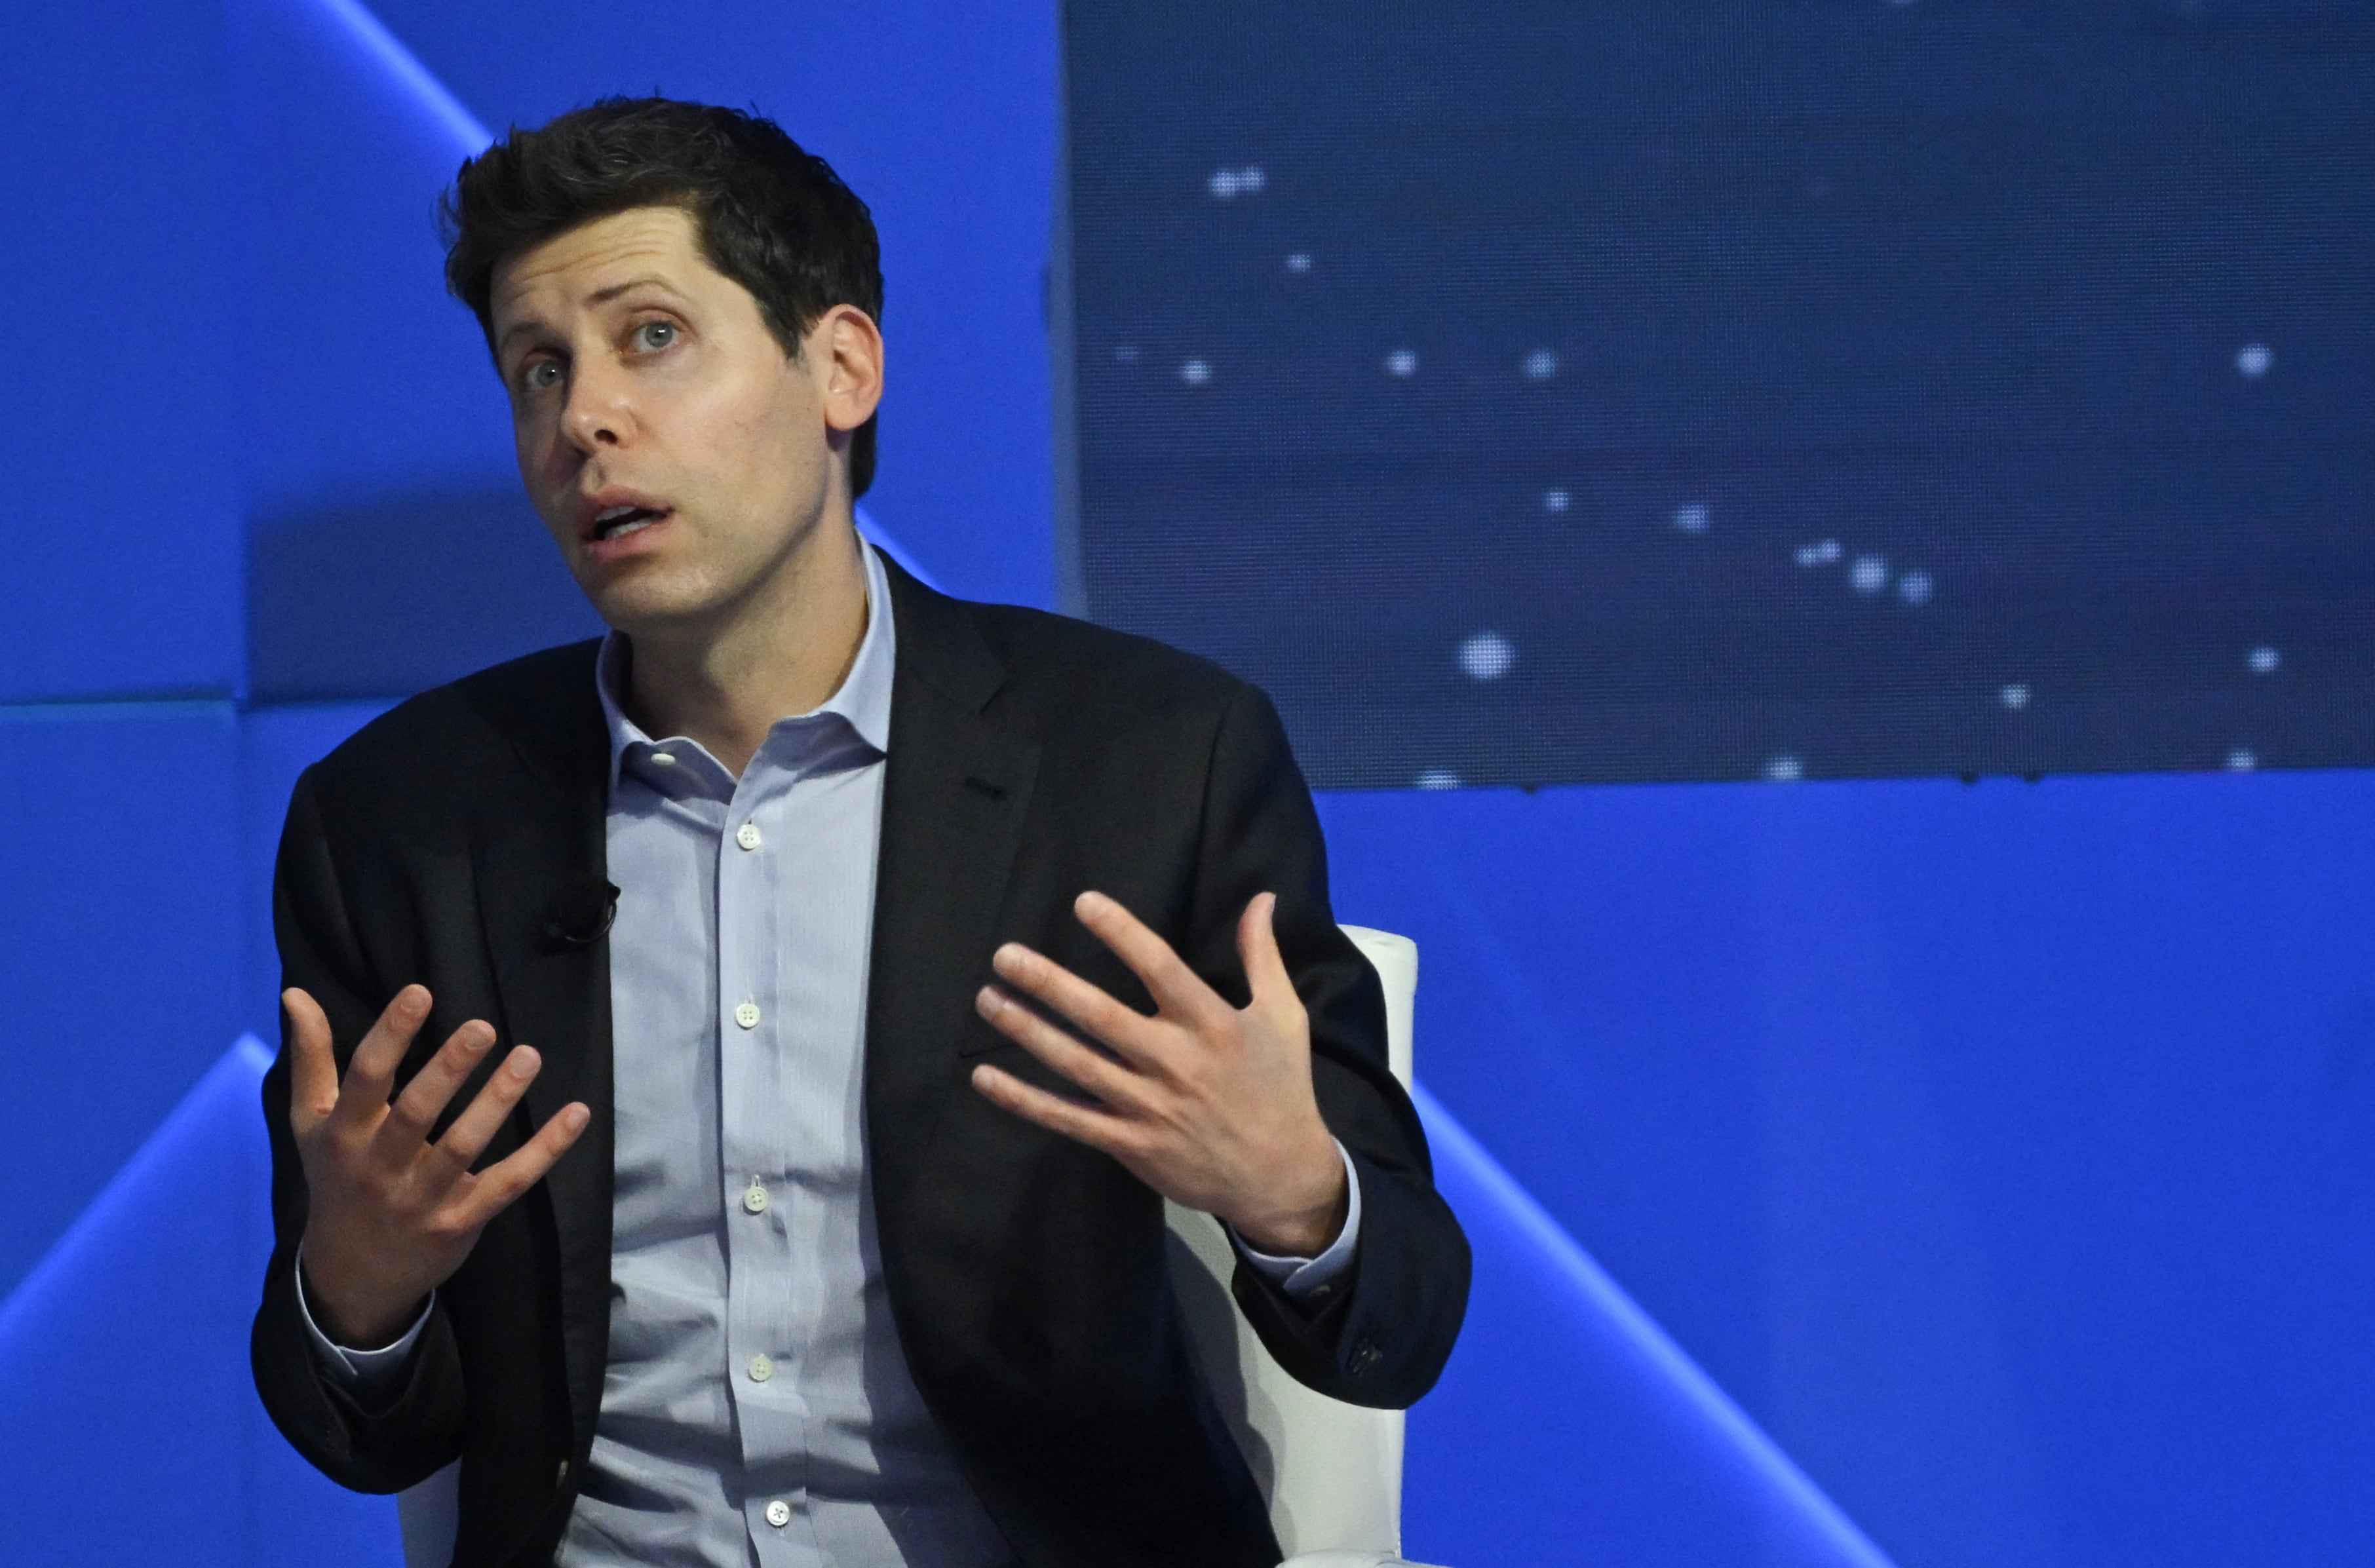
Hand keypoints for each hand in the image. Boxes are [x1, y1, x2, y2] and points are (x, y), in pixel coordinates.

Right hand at [286, 984, 589, 1348]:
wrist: (352, 1274)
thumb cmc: (337, 1179)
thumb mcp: (310, 1124)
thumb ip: (311, 1059)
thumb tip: (296, 994)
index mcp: (345, 1135)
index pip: (366, 1079)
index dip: (390, 1035)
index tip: (420, 992)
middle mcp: (381, 1166)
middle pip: (416, 1113)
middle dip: (448, 1070)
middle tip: (483, 1027)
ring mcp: (423, 1197)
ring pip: (465, 1146)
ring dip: (498, 1100)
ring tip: (528, 1056)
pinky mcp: (462, 1220)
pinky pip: (509, 1181)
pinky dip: (545, 1149)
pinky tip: (576, 1113)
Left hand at [970, 891, 1347, 1255]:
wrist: (1280, 1176)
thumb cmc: (1280, 1088)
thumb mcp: (1284, 1016)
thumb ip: (1263, 955)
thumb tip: (1260, 897)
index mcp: (1211, 1024)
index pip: (1160, 968)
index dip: (1121, 933)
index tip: (1083, 902)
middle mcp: (1174, 1062)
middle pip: (1101, 1016)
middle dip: (1050, 984)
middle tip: (1004, 955)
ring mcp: (1148, 1107)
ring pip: (1076, 1064)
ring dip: (1028, 1031)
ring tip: (987, 999)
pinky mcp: (1129, 1144)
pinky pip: (1068, 1119)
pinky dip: (1024, 1100)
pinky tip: (986, 1077)